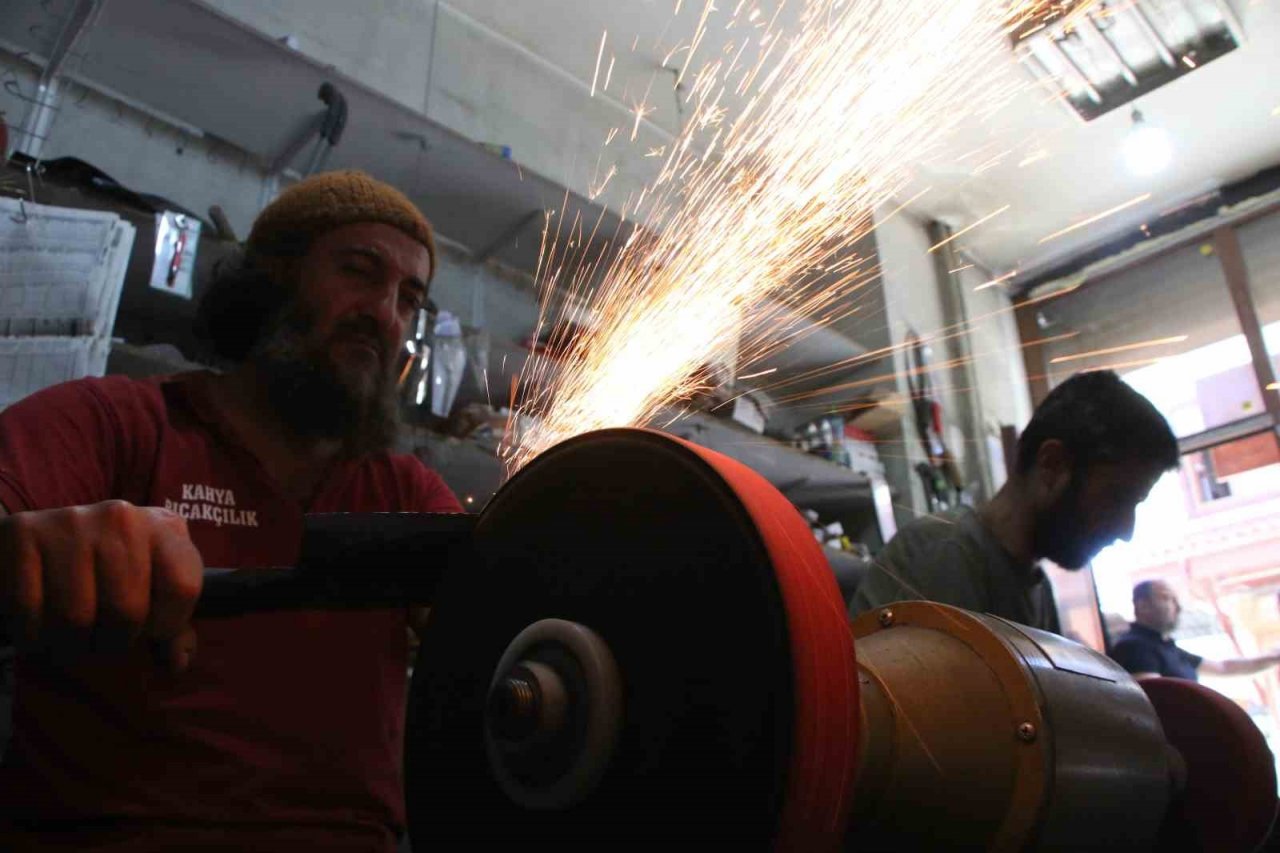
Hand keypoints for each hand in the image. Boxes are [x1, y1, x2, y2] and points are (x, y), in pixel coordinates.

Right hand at [0, 501, 203, 671]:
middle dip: (112, 641)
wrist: (39, 538)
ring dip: (70, 644)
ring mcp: (72, 522)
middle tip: (98, 638)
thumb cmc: (104, 571)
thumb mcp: (148, 586)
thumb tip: (177, 662)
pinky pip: (29, 610)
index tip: (147, 630)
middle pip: (128, 611)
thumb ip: (170, 626)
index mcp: (164, 527)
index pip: (182, 588)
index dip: (164, 626)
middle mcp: (122, 518)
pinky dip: (32, 634)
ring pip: (77, 617)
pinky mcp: (24, 533)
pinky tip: (37, 626)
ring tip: (68, 634)